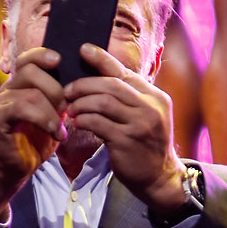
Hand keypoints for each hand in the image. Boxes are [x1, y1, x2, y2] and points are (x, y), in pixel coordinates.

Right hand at [0, 47, 65, 218]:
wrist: (17, 166)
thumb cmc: (37, 138)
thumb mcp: (54, 113)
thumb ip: (61, 96)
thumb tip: (83, 81)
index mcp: (22, 83)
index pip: (29, 58)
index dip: (44, 54)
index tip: (61, 60)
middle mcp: (9, 88)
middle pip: (31, 70)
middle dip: (56, 88)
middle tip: (67, 109)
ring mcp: (2, 102)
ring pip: (31, 92)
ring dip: (52, 111)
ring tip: (61, 128)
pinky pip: (21, 109)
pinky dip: (43, 120)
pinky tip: (55, 133)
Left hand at [63, 45, 186, 212]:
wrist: (159, 177)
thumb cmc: (145, 145)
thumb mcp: (145, 116)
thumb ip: (129, 98)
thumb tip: (97, 78)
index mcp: (155, 97)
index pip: (124, 72)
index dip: (102, 59)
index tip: (83, 50)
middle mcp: (151, 108)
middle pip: (111, 85)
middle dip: (84, 84)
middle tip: (67, 90)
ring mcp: (140, 125)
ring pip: (103, 102)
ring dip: (81, 103)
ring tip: (70, 109)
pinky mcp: (127, 141)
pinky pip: (98, 123)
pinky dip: (83, 119)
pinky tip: (77, 122)